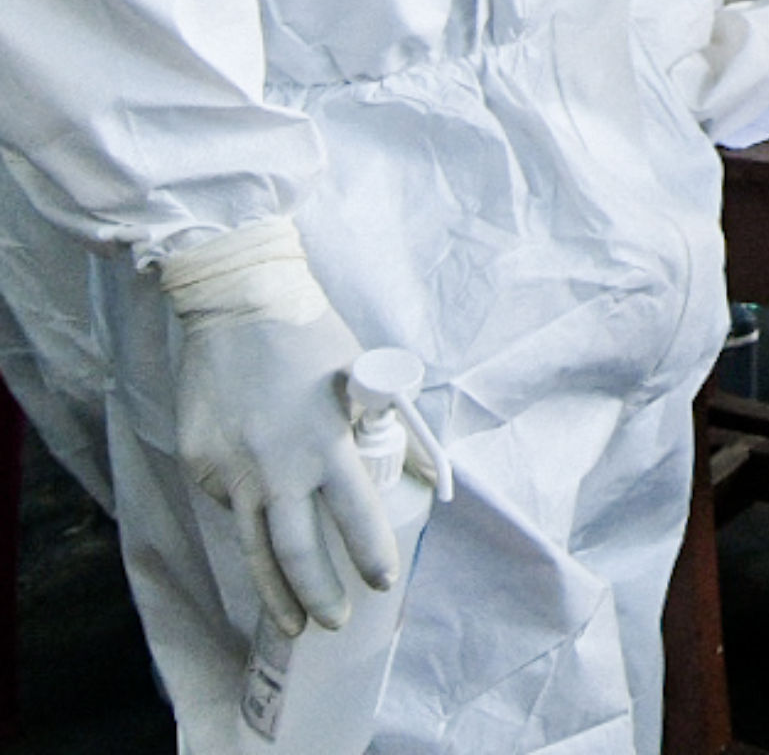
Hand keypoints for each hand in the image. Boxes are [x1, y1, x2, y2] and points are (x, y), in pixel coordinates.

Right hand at [174, 308, 397, 635]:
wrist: (239, 305)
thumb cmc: (310, 339)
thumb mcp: (359, 381)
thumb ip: (374, 430)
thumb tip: (407, 472)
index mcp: (327, 442)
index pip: (356, 515)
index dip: (370, 555)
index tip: (382, 582)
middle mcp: (278, 465)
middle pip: (298, 551)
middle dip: (319, 595)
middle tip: (336, 621)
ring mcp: (232, 469)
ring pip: (255, 547)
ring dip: (277, 592)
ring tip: (294, 624)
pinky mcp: (200, 464)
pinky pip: (230, 503)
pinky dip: (249, 516)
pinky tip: (262, 509)